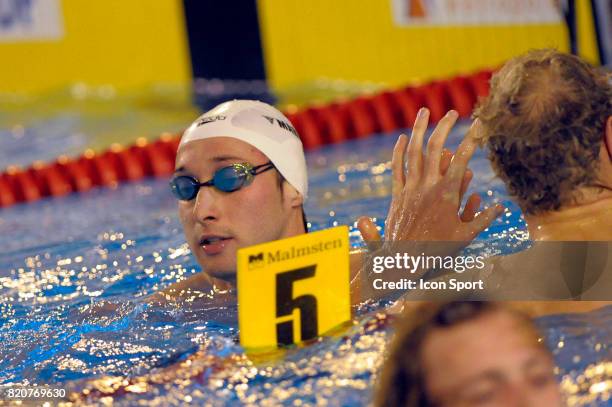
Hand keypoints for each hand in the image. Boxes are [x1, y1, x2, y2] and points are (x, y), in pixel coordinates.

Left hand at [358, 108, 502, 243]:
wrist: (404, 261)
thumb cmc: (437, 251)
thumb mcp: (465, 237)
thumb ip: (483, 219)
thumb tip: (500, 207)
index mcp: (447, 194)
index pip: (461, 160)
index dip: (471, 140)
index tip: (478, 125)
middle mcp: (428, 187)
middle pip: (436, 148)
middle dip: (445, 127)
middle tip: (452, 112)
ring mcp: (410, 189)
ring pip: (413, 152)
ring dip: (418, 130)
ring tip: (424, 112)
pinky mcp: (397, 195)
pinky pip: (397, 169)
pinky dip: (398, 152)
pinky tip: (401, 138)